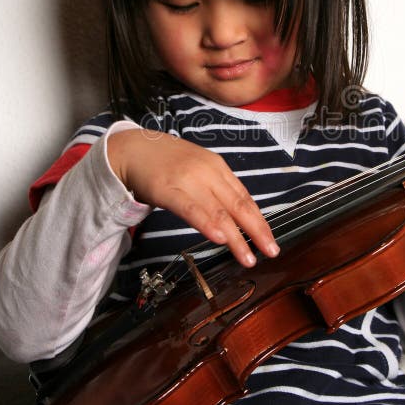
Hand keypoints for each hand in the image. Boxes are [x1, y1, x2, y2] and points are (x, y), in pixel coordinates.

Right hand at [107, 129, 278, 266]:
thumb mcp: (198, 169)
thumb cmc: (166, 162)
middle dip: (257, 230)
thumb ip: (216, 189)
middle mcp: (208, 173)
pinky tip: (220, 238)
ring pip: (219, 211)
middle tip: (271, 251)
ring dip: (237, 237)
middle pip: (238, 205)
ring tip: (248, 257)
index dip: (260, 221)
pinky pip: (192, 209)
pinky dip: (208, 224)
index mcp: (218, 168)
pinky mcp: (168, 189)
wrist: (133, 148)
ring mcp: (189, 180)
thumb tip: (236, 216)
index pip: (245, 198)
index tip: (270, 240)